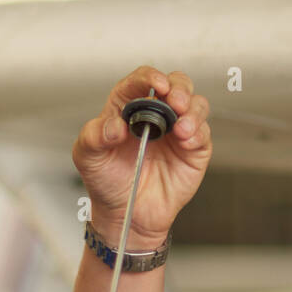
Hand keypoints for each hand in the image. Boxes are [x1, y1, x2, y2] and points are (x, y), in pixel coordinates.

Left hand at [72, 66, 211, 248]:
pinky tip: (185, 141)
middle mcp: (156, 114)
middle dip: (179, 88)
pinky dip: (198, 132)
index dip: (150, 77)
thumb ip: (94, 136)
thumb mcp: (88, 157)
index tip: (155, 84)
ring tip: (181, 127)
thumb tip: (115, 125)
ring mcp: (176, 131)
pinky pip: (203, 133)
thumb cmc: (105, 181)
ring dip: (192, 110)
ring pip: (196, 104)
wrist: (125, 214)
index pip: (142, 81)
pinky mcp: (193, 150)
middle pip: (177, 84)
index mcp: (128, 107)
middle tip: (174, 101)